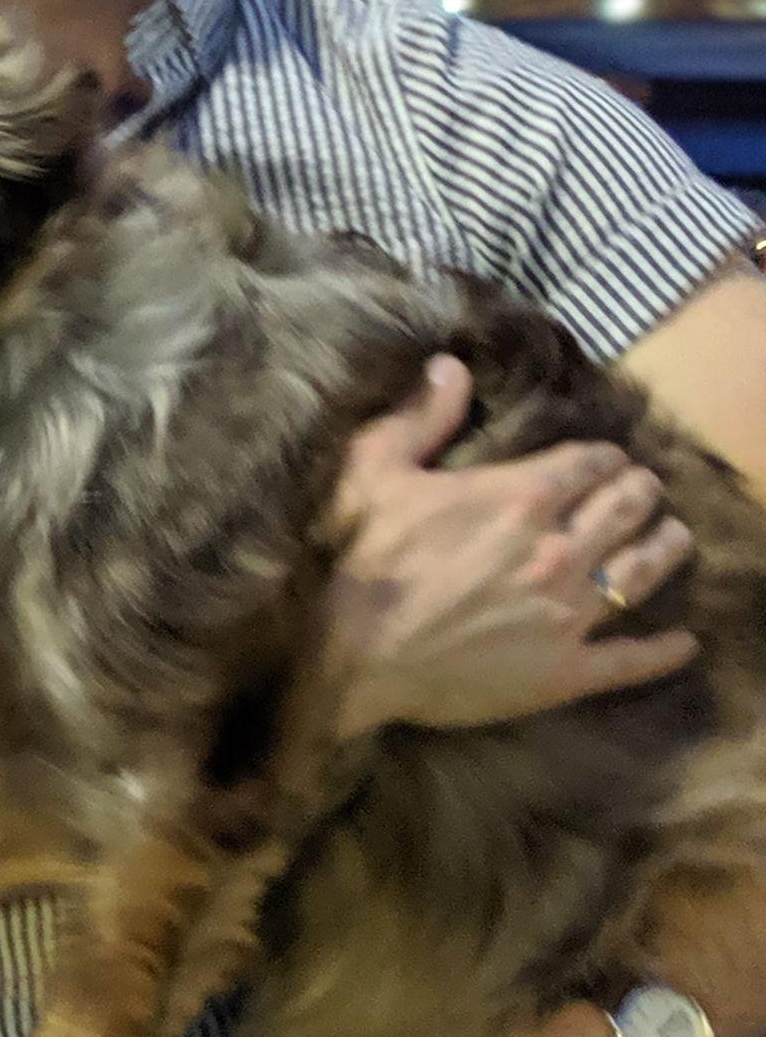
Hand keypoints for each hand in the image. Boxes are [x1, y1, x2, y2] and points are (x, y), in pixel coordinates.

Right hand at [319, 356, 698, 736]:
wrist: (352, 655)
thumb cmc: (359, 555)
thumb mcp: (373, 468)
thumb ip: (420, 417)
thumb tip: (451, 366)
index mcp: (518, 496)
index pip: (587, 463)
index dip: (604, 455)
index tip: (610, 455)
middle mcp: (559, 549)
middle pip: (625, 510)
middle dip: (641, 492)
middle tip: (646, 489)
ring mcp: (569, 613)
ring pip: (641, 573)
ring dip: (666, 548)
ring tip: (676, 537)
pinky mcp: (567, 670)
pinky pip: (631, 659)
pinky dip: (664, 650)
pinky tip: (685, 642)